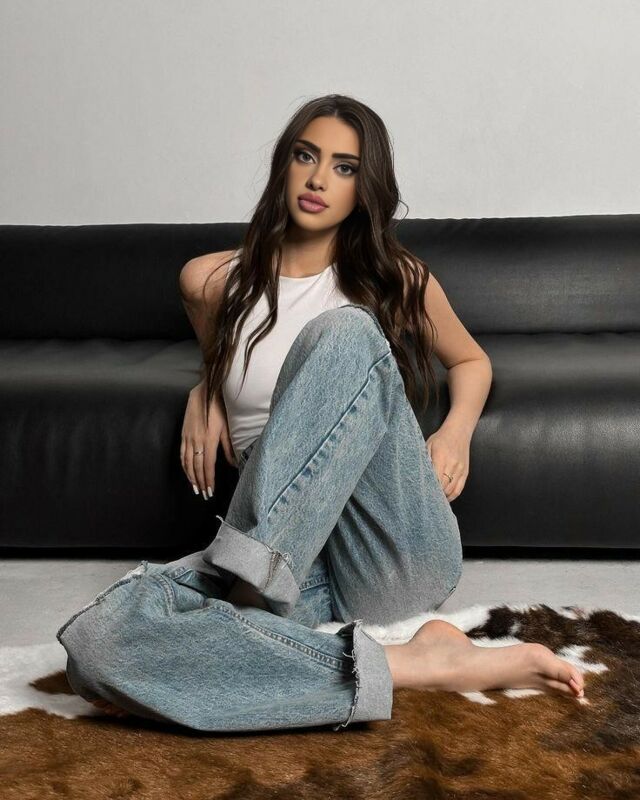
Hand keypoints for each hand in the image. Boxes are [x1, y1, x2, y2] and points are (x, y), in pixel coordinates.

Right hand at [180, 380, 237, 499]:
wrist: (203, 392)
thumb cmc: (219, 408)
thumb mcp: (227, 427)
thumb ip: (229, 447)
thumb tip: (233, 463)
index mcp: (209, 440)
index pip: (207, 466)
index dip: (208, 480)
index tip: (210, 491)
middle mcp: (197, 441)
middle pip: (196, 467)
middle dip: (200, 482)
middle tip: (203, 494)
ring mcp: (188, 438)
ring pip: (187, 462)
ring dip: (191, 477)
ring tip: (195, 488)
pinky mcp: (183, 434)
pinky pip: (182, 454)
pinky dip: (184, 465)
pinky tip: (187, 471)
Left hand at [424, 426, 469, 501]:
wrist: (459, 432)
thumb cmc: (441, 438)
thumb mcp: (428, 445)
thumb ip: (425, 459)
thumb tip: (421, 475)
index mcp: (441, 457)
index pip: (435, 479)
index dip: (430, 488)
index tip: (423, 492)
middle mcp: (452, 464)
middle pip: (443, 486)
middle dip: (435, 494)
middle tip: (427, 498)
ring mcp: (460, 469)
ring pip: (451, 489)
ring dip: (443, 496)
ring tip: (435, 499)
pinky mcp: (465, 472)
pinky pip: (459, 488)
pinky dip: (452, 495)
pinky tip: (446, 498)